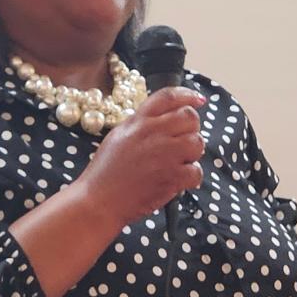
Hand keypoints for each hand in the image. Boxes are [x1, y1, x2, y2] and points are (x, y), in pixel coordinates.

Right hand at [78, 86, 206, 227]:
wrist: (99, 201)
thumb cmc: (105, 172)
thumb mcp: (118, 136)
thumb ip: (140, 124)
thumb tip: (163, 119)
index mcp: (138, 121)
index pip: (168, 97)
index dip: (188, 95)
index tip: (198, 100)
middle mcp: (152, 133)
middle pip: (190, 117)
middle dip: (192, 129)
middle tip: (183, 142)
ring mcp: (163, 154)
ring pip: (197, 142)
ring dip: (193, 153)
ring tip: (179, 163)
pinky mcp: (171, 177)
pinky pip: (196, 171)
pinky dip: (192, 177)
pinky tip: (179, 180)